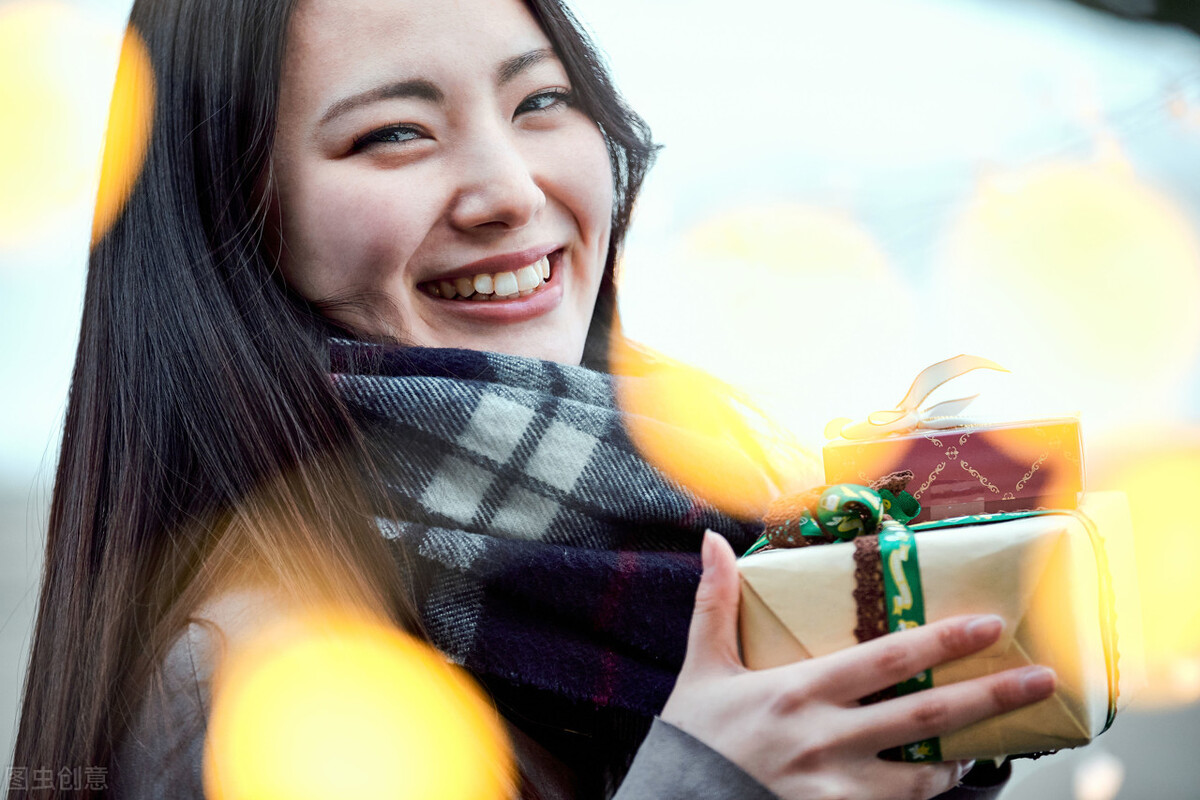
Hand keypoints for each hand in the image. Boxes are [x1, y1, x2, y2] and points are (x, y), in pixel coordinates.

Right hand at [660, 532, 1055, 799]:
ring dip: (962, 755)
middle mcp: (826, 738)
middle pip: (926, 714)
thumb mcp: (701, 667)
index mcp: (798, 690)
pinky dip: (925, 795)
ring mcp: (836, 788)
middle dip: (989, 695)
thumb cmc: (694, 738)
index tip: (990, 624)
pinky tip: (937, 780)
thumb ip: (714, 603)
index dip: (943, 639)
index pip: (887, 659)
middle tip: (1039, 679)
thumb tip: (710, 538)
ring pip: (923, 774)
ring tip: (988, 741)